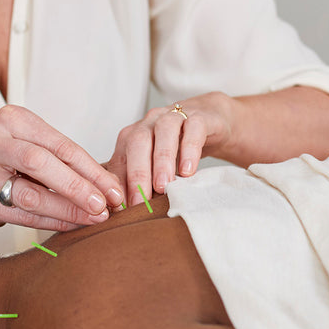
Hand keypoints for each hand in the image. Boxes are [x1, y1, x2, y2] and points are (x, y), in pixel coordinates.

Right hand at [0, 105, 125, 237]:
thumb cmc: (4, 163)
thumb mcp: (30, 147)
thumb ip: (63, 160)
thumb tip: (109, 185)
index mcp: (11, 119)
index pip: (59, 144)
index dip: (90, 168)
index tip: (113, 188)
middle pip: (42, 164)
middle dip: (78, 187)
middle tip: (104, 205)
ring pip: (32, 194)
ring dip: (68, 209)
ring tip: (93, 217)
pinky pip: (23, 215)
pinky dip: (52, 221)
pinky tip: (71, 224)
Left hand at [106, 93, 234, 204]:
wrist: (210, 122)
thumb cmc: (177, 148)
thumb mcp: (156, 166)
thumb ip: (141, 182)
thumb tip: (124, 211)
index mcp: (133, 136)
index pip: (120, 158)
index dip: (118, 184)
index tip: (121, 209)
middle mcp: (149, 123)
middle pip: (137, 142)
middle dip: (137, 173)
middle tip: (140, 201)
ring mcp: (174, 117)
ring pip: (164, 131)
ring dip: (162, 160)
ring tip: (163, 186)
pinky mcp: (200, 117)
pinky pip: (193, 128)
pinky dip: (190, 149)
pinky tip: (188, 170)